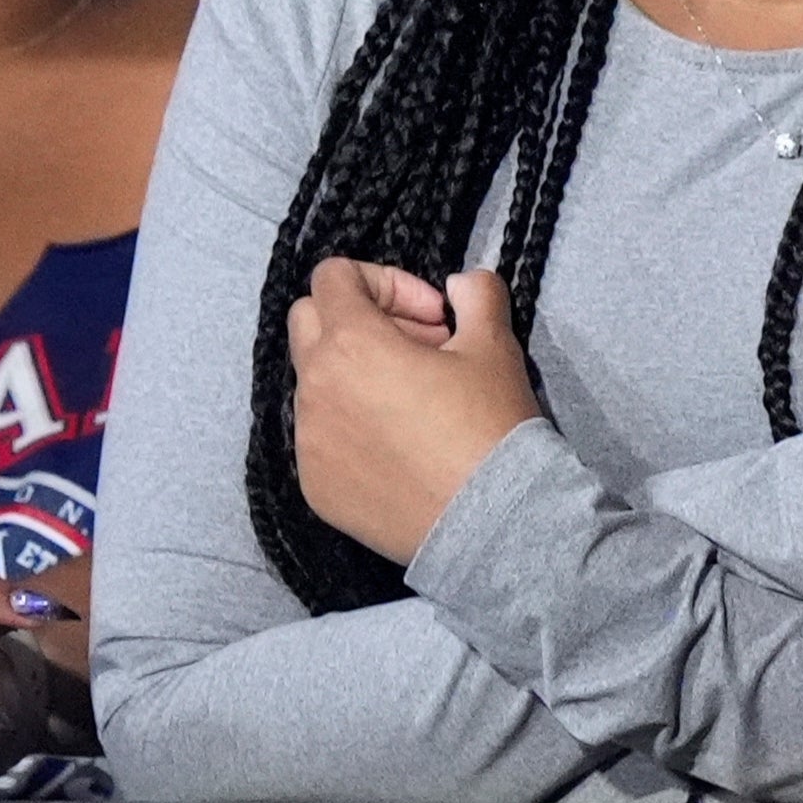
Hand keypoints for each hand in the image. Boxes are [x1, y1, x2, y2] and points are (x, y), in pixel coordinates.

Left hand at [286, 262, 545, 565]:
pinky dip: (350, 426)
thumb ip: (474, 293)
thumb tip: (459, 286)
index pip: (333, 277)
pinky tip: (401, 446)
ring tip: (413, 400)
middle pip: (308, 322)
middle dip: (359, 319)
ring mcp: (309, 444)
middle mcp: (314, 390)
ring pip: (314, 383)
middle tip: (419, 346)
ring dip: (354, 374)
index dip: (385, 281)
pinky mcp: (315, 488)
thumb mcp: (494, 344)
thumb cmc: (489, 427)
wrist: (492, 526)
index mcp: (350, 343)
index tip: (432, 315)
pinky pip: (319, 437)